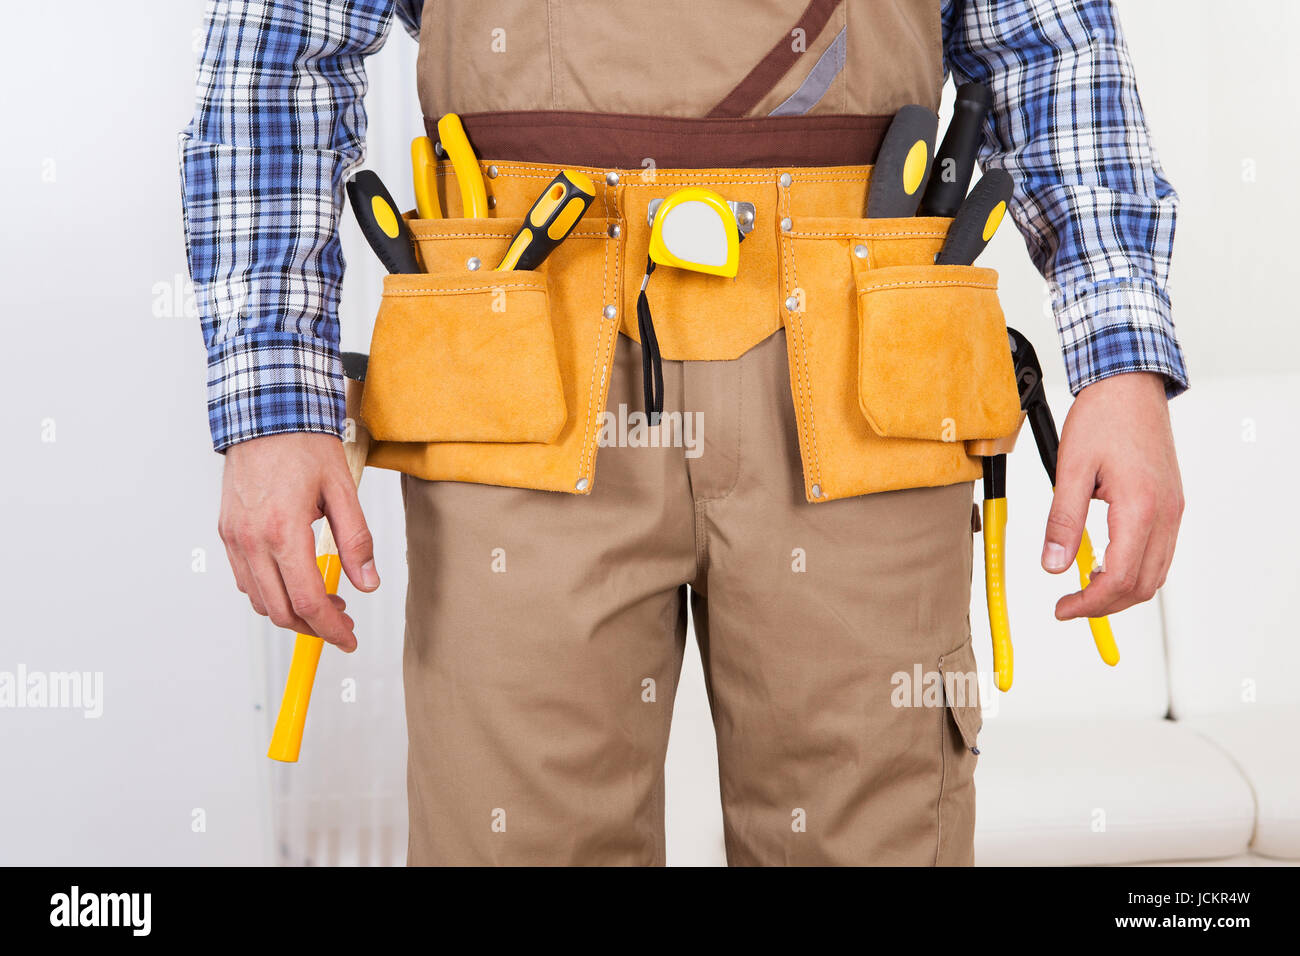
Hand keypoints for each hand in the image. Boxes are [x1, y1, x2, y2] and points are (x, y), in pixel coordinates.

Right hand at [219, 433, 377, 651]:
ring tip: (324, 604)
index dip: (332, 629)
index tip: (349, 639)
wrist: (265, 413)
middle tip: (342, 623)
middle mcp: (252, 540)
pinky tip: (294, 582)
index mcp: (284, 531)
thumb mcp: (342, 491)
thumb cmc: (304, 445)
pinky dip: (269, 593)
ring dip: (291, 613)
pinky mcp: (227, 532)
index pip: (309, 601)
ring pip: (259, 600)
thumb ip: (357, 541)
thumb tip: (368, 583)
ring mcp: (234, 537)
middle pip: (281, 611)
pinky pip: (245, 579)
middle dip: (314, 628)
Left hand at [1042, 372, 1182, 619]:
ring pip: (1155, 574)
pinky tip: (1104, 564)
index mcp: (1140, 507)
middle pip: (1142, 585)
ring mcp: (1173, 510)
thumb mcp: (1070, 469)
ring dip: (1121, 591)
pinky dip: (1134, 570)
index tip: (1062, 608)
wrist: (1130, 385)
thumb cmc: (1102, 417)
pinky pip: (1159, 553)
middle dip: (1104, 605)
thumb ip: (1062, 520)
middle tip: (1069, 606)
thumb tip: (1052, 565)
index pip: (1119, 578)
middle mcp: (1165, 514)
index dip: (1089, 602)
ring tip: (1083, 588)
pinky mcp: (1171, 504)